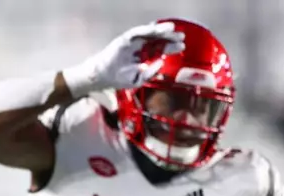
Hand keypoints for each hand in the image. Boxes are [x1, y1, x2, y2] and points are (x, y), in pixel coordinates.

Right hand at [62, 22, 184, 95]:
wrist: (101, 78)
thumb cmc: (117, 79)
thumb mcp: (138, 79)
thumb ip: (150, 72)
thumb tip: (162, 63)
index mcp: (144, 57)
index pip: (161, 49)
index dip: (171, 47)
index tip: (182, 46)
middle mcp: (140, 47)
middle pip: (158, 39)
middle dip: (170, 37)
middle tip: (181, 37)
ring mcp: (132, 42)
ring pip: (150, 33)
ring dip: (161, 30)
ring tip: (172, 29)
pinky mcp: (125, 39)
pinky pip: (138, 32)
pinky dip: (148, 29)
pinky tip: (157, 28)